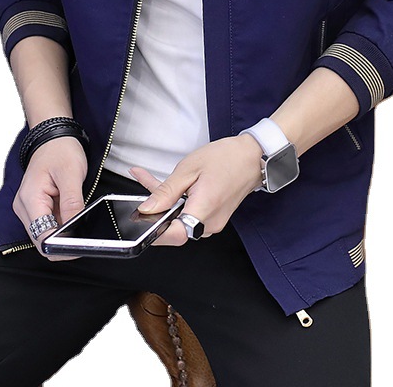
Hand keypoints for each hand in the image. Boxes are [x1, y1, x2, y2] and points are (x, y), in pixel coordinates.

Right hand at [12, 136, 87, 260]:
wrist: (53, 137)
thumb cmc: (60, 150)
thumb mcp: (72, 174)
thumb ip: (72, 203)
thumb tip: (74, 230)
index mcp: (30, 198)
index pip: (42, 237)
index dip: (61, 246)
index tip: (79, 248)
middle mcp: (24, 207)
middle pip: (42, 239)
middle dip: (63, 243)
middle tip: (86, 240)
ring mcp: (29, 208)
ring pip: (45, 234)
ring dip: (63, 234)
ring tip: (81, 227)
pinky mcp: (36, 207)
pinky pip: (49, 224)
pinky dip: (62, 226)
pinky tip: (74, 219)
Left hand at [129, 134, 263, 245]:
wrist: (253, 157)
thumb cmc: (226, 158)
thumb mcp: (189, 168)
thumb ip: (166, 192)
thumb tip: (147, 209)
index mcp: (204, 209)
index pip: (174, 235)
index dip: (153, 232)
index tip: (139, 221)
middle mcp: (210, 223)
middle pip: (174, 226)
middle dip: (156, 208)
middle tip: (142, 186)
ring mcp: (213, 223)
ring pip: (181, 219)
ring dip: (167, 203)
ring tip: (153, 180)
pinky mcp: (214, 218)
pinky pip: (190, 215)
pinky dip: (179, 202)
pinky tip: (171, 187)